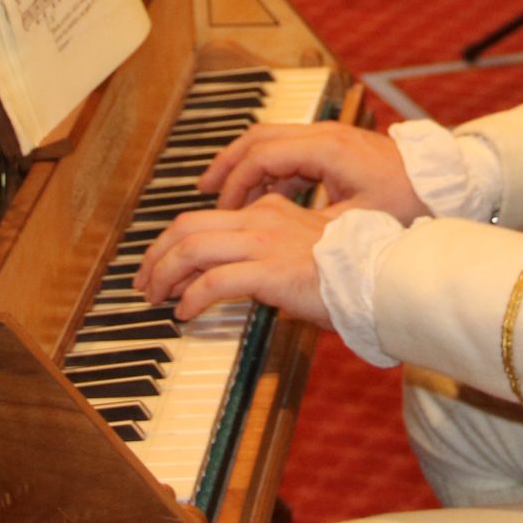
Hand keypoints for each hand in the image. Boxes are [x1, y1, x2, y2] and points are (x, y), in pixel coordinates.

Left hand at [136, 196, 332, 324]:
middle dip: (156, 254)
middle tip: (143, 280)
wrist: (379, 277)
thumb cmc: (350, 272)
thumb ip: (272, 260)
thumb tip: (244, 282)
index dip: (176, 242)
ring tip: (154, 297)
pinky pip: (214, 281)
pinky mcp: (269, 271)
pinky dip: (192, 297)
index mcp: (270, 211)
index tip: (163, 265)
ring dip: (164, 274)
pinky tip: (186, 312)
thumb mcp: (303, 255)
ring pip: (192, 249)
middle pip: (187, 227)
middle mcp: (262, 220)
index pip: (207, 220)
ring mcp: (264, 244)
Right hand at [198, 121, 429, 222]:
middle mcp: (324, 135)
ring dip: (246, 164)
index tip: (220, 209)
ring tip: (224, 193)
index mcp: (326, 149)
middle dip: (227, 164)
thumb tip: (278, 245)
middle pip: (259, 138)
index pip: (262, 156)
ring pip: (273, 140)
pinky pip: (291, 150)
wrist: (449, 181)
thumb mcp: (361, 222)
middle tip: (202, 189)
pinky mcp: (338, 148)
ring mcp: (331, 138)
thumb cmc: (412, 201)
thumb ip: (315, 229)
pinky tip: (263, 196)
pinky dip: (270, 169)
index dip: (235, 183)